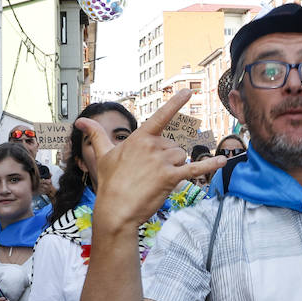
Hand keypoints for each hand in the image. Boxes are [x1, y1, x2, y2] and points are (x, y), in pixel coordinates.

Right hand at [77, 89, 225, 236]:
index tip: (188, 91)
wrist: (115, 209)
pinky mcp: (171, 177)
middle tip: (150, 174)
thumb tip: (81, 120)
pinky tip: (221, 161)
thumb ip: (96, 134)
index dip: (175, 103)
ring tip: (158, 179)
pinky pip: (194, 169)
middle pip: (173, 146)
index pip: (161, 117)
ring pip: (182, 156)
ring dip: (176, 166)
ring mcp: (162, 162)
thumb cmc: (109, 182)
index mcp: (139, 138)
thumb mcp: (102, 155)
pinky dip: (209, 165)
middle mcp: (153, 146)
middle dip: (167, 158)